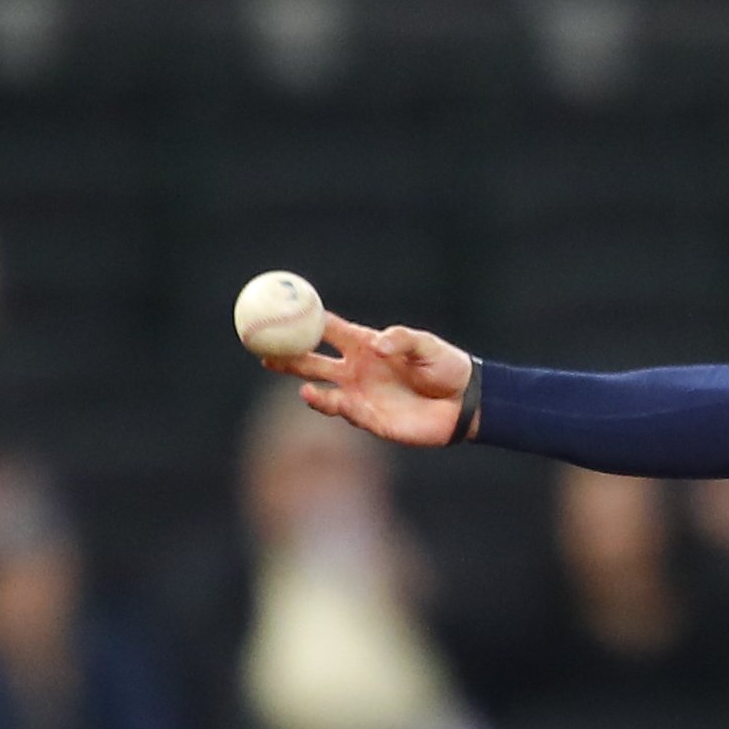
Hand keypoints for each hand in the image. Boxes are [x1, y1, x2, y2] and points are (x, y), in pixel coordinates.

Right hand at [276, 314, 475, 448]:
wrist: (465, 403)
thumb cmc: (447, 368)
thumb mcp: (428, 347)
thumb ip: (403, 340)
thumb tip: (379, 345)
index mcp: (366, 345)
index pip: (328, 330)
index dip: (304, 319)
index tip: (280, 308)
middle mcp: (357, 370)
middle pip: (312, 361)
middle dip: (287, 356)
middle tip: (262, 349)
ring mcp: (361, 395)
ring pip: (322, 390)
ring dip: (306, 386)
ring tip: (292, 381)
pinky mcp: (371, 420)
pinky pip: (345, 413)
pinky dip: (332, 405)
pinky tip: (318, 396)